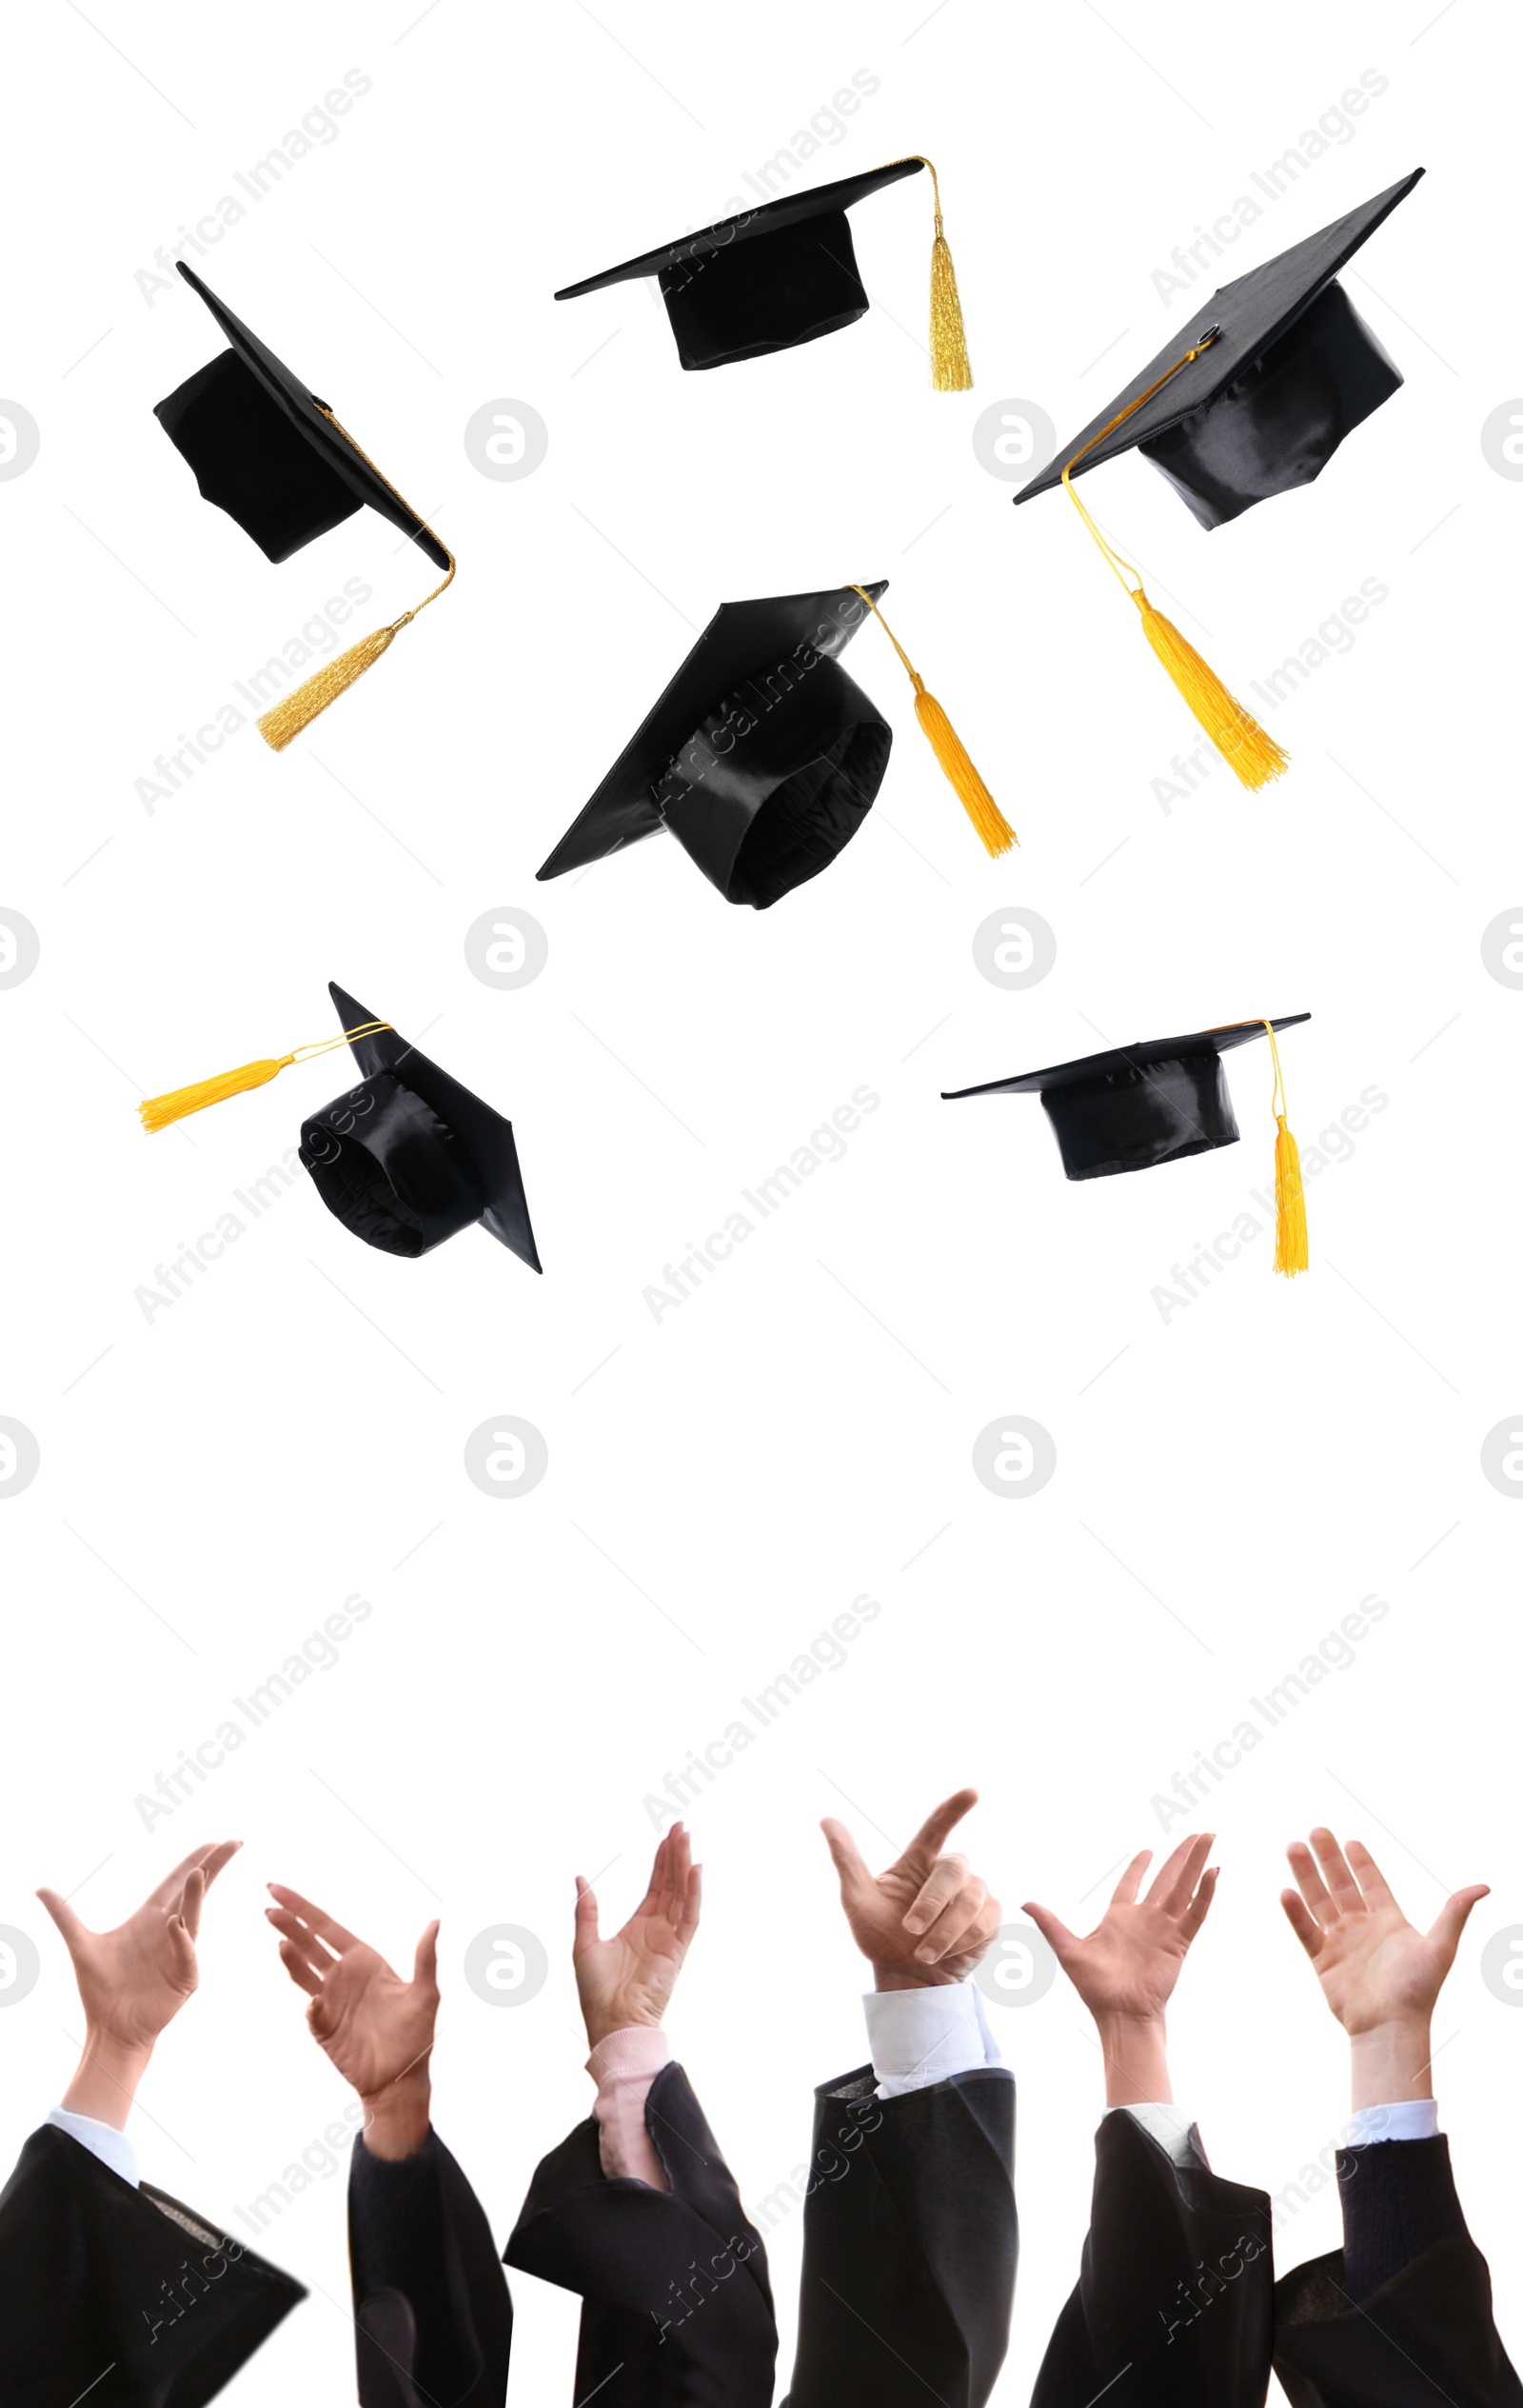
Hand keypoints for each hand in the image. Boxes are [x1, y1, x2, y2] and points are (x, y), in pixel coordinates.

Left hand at [40, 1842, 240, 2127]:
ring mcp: (181, 1954)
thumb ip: (64, 1916)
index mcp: (151, 1917)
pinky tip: (174, 1924)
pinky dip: (182, 1941)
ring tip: (199, 1872)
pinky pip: (186, 1955)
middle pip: (196, 1892)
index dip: (195, 1860)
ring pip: (193, 1918)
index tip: (214, 1840)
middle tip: (233, 1843)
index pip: (177, 1881)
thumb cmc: (101, 1988)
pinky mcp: (184, 1979)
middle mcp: (171, 1930)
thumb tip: (40, 1889)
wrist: (109, 2028)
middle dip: (213, 1866)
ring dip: (196, 1896)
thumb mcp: (80, 1945)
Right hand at [267, 1886, 438, 2158]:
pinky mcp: (324, 2028)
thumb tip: (435, 1921)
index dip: (303, 1908)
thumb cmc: (416, 2035)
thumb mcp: (425, 1994)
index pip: (327, 1927)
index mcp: (363, 1960)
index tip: (278, 1889)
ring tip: (280, 1940)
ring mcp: (330, 2001)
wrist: (400, 2079)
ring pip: (303, 1972)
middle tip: (268, 1906)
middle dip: (289, 1923)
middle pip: (309, 1943)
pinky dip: (312, 2005)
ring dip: (291, 1957)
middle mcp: (343, 1976)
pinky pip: (313, 2012)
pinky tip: (314, 2001)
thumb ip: (425, 1958)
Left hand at [573, 1825, 700, 2049]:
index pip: (655, 1887)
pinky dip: (694, 1893)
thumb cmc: (597, 1992)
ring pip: (682, 1894)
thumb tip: (580, 1878)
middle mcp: (658, 1929)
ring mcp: (670, 1938)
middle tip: (681, 1826)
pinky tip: (695, 1870)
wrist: (611, 2023)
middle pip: (671, 1884)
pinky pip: (689, 1916)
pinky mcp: (677, 1950)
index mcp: (639, 1926)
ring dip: (685, 1866)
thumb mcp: (585, 1944)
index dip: (661, 1861)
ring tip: (686, 1838)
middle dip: (676, 1855)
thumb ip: (586, 1910)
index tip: (666, 1837)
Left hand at [821, 1788, 998, 1988]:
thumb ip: (847, 1861)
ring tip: (924, 1954)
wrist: (906, 1979)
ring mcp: (973, 1893)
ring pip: (971, 1899)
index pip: (937, 1826)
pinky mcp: (989, 1918)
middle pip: (953, 1869)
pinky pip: (985, 1922)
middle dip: (932, 1902)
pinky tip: (948, 1954)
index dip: (954, 1809)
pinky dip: (964, 1941)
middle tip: (910, 1930)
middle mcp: (948, 1871)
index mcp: (918, 1860)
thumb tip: (826, 1819)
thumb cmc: (880, 1937)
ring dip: (946, 1931)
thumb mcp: (857, 1901)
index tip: (972, 1792)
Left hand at [1024, 1835, 1216, 2104]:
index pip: (1131, 1884)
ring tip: (1209, 1837)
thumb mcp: (1068, 1949)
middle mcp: (1146, 1919)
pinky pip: (1195, 1913)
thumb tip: (1025, 1903)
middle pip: (1167, 1879)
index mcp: (1120, 1918)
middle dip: (1181, 1856)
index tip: (1148, 1850)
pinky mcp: (1178, 1942)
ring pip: (1184, 1888)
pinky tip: (1214, 1872)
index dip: (1140, 1866)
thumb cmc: (1095, 1988)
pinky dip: (1205, 1893)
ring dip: (1196, 1863)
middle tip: (1198, 1834)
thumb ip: (1050, 1924)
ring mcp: (1164, 1929)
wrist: (1120, 2013)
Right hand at [1281, 1829, 1486, 2109]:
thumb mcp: (1440, 1946)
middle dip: (1329, 1859)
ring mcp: (1341, 1944)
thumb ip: (1454, 1913)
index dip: (1362, 1864)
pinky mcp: (1323, 1961)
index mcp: (1389, 1923)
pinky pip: (1306, 1931)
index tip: (1351, 1841)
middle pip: (1341, 1886)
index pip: (1372, 1885)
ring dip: (1307, 1875)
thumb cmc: (1418, 1991)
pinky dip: (1295, 1913)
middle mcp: (1362, 1929)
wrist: (1392, 2028)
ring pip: (1319, 1901)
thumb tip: (1484, 1886)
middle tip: (1317, 1831)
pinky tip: (1286, 1891)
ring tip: (1294, 1847)